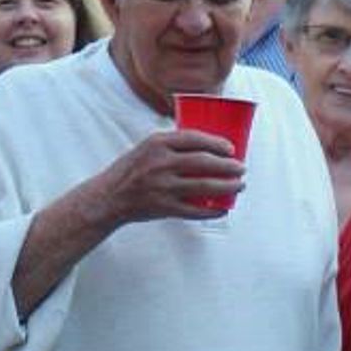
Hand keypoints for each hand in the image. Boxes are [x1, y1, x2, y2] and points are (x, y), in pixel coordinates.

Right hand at [98, 129, 243, 224]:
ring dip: (227, 186)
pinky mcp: (164, 208)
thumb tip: (206, 144)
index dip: (216, 143)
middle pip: (204, 163)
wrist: (108, 197)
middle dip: (229, 166)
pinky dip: (212, 210)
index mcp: (157, 144)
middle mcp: (160, 164)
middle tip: (241, 168)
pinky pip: (195, 210)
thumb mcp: (146, 148)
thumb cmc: (130, 170)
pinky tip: (223, 208)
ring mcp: (163, 187)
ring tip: (239, 185)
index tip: (231, 149)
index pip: (194, 139)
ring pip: (204, 186)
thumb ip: (171, 145)